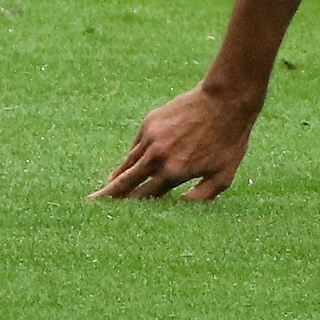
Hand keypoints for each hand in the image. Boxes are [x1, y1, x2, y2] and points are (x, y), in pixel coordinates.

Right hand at [91, 83, 259, 200]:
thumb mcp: (223, 175)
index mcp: (173, 172)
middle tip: (89, 205)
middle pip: (124, 182)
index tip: (116, 220)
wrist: (226, 98)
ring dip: (116, 176)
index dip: (130, 209)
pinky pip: (137, 145)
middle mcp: (156, 156)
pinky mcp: (150, 122)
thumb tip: (180, 209)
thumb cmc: (229, 139)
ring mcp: (151, 137)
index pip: (143, 197)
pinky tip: (131, 164)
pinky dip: (133, 156)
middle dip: (107, 195)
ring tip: (106, 188)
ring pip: (128, 163)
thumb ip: (201, 197)